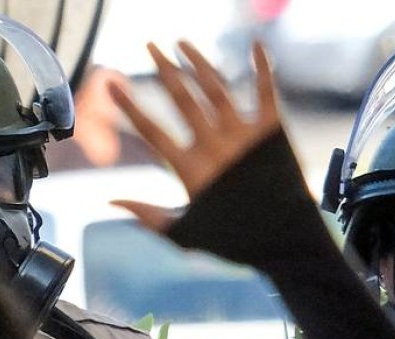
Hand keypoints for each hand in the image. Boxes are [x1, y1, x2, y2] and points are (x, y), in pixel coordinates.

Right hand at [108, 40, 279, 230]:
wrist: (284, 239)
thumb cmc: (231, 238)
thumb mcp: (183, 231)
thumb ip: (146, 214)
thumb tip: (110, 200)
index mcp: (191, 170)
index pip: (152, 131)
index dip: (129, 107)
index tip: (112, 84)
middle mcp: (216, 147)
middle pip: (184, 98)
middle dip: (164, 68)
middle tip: (149, 45)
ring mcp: (245, 136)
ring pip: (216, 89)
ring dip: (198, 62)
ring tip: (182, 43)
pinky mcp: (272, 131)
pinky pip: (266, 91)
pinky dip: (263, 66)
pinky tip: (255, 44)